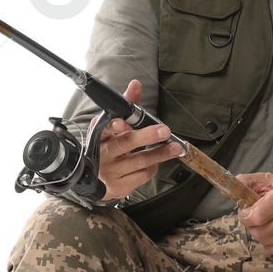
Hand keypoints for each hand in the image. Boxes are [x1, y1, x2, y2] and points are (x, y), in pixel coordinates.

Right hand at [98, 79, 184, 201]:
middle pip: (126, 143)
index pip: (105, 127)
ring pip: (140, 160)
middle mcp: (103, 153)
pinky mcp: (119, 186)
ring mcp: (111, 171)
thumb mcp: (112, 125)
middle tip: (164, 131)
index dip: (115, 125)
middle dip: (148, 136)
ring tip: (175, 147)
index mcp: (100, 135)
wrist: (97, 179)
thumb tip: (135, 85)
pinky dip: (152, 167)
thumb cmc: (107, 147)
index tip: (123, 122)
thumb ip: (126, 105)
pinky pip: (142, 175)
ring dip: (160, 153)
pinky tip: (154, 162)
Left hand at [234, 172, 272, 254]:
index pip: (254, 217)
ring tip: (268, 221)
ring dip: (259, 232)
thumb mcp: (272, 179)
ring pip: (262, 240)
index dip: (245, 215)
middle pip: (256, 231)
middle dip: (250, 224)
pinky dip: (268, 242)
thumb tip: (229, 189)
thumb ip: (248, 182)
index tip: (247, 210)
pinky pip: (271, 249)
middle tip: (256, 216)